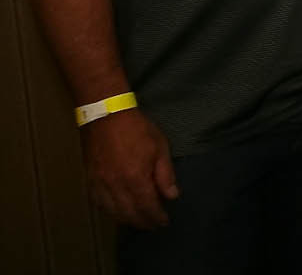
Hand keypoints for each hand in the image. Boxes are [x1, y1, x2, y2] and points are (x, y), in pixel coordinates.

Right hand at [81, 109, 177, 228]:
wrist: (106, 116)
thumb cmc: (137, 129)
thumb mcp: (160, 147)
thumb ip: (165, 175)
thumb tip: (171, 196)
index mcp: (135, 178)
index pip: (147, 207)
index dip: (156, 217)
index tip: (164, 222)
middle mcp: (115, 186)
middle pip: (129, 214)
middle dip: (143, 222)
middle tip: (153, 225)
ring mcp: (100, 185)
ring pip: (113, 212)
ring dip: (126, 220)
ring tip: (138, 221)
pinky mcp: (90, 180)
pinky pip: (99, 204)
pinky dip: (110, 212)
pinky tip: (117, 212)